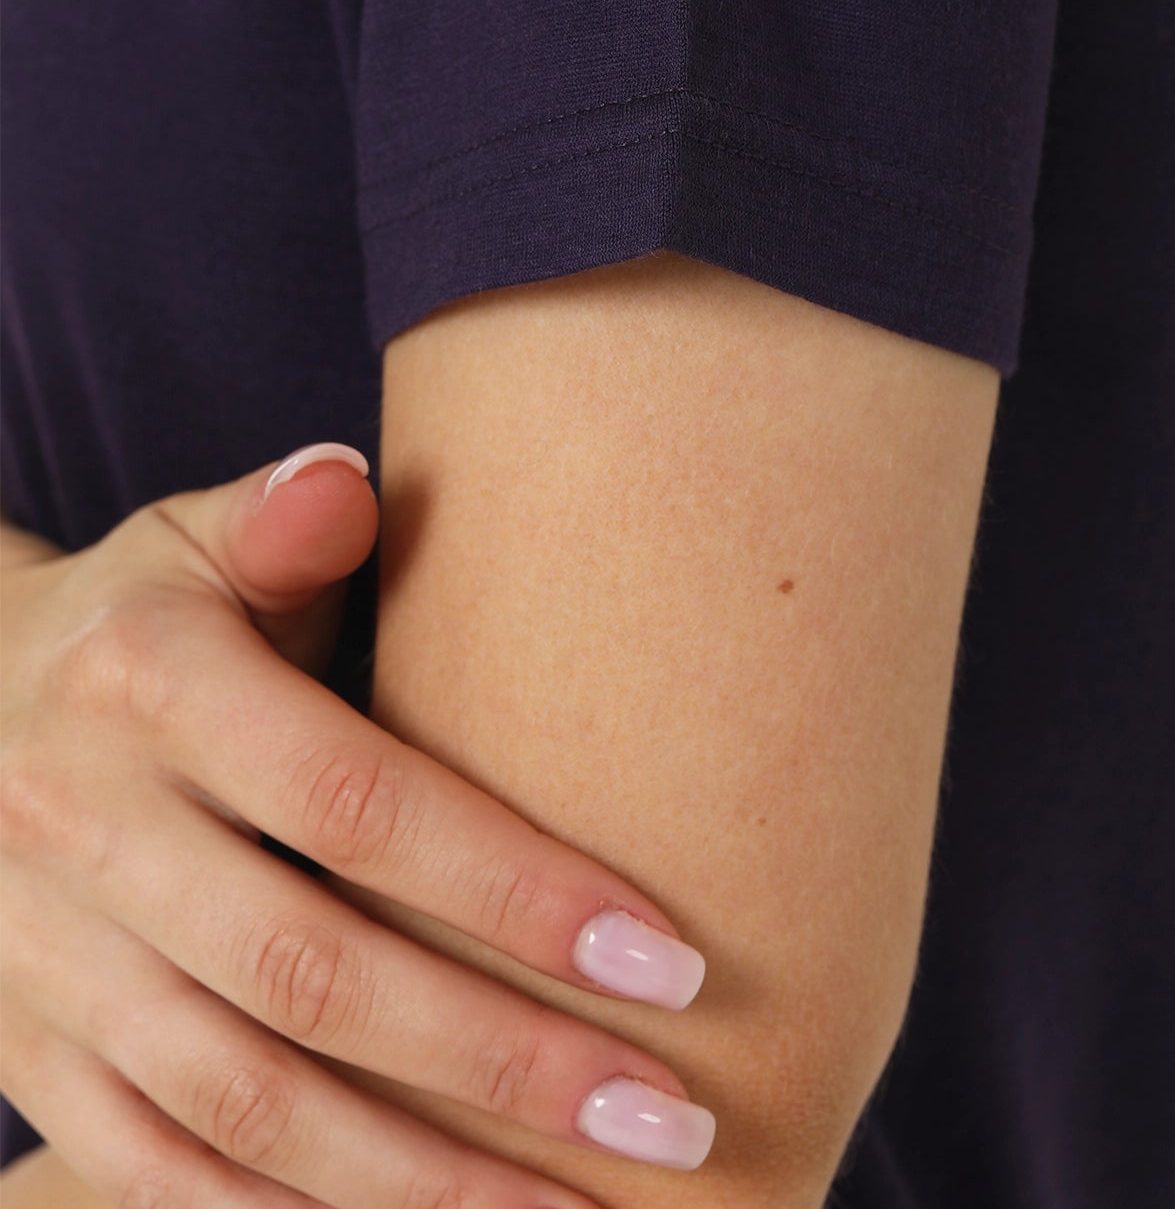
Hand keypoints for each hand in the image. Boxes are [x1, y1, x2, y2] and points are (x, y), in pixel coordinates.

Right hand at [1, 446, 712, 1208]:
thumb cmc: (140, 621)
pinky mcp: (24, 1054)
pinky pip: (153, 1169)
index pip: (352, 803)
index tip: (667, 962)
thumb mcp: (190, 541)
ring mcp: (41, 957)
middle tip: (668, 1122)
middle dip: (503, 1061)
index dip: (511, 890)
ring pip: (241, 1101)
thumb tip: (351, 477)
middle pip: (313, 974)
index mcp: (147, 682)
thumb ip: (277, 520)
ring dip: (421, 1181)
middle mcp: (80, 825)